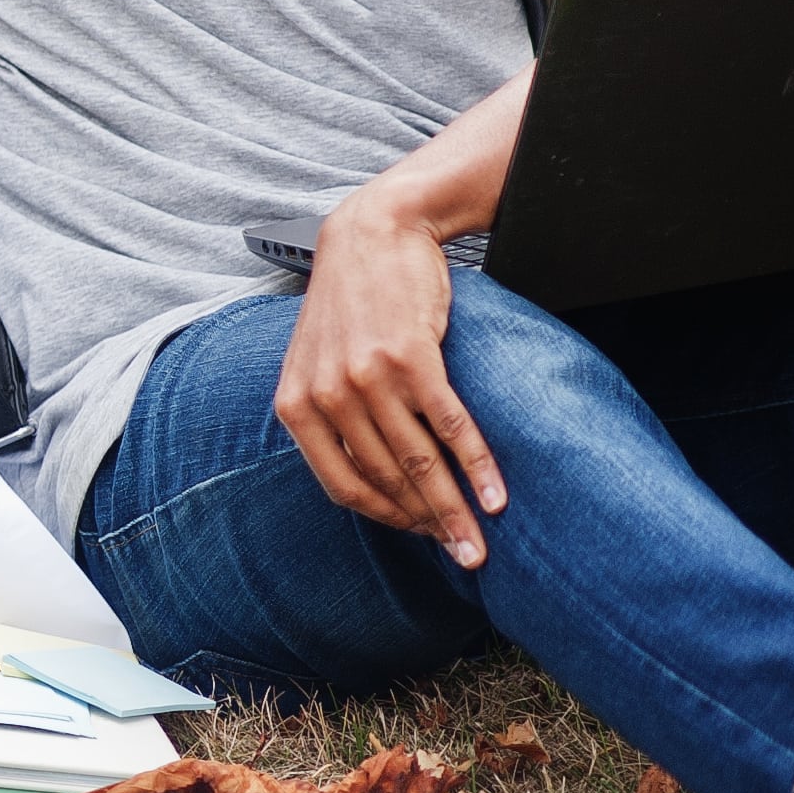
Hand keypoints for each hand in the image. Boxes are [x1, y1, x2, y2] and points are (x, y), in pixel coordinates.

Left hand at [277, 188, 506, 566]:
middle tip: (466, 557)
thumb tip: (369, 480)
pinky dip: (476, 467)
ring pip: (419, 463)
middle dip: (428, 527)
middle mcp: (326, 396)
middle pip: (386, 482)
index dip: (386, 519)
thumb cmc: (350, 306)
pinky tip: (497, 497)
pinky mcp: (412, 360)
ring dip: (455, 510)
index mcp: (296, 404)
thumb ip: (330, 417)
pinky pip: (450, 427)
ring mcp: (367, 378)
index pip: (341, 486)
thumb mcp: (315, 363)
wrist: (371, 235)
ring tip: (482, 542)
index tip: (420, 538)